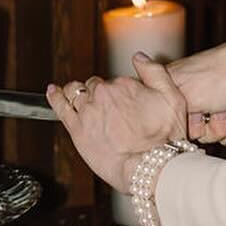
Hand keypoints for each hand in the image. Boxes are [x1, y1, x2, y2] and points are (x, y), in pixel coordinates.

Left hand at [46, 59, 187, 191]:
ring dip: (77, 92)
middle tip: (108, 110)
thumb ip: (155, 72)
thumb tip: (138, 57)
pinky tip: (53, 91)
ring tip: (77, 95)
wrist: (148, 168)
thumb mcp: (173, 98)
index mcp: (124, 84)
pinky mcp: (77, 129)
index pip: (114, 81)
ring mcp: (88, 110)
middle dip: (100, 93)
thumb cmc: (164, 138)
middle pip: (95, 86)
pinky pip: (60, 106)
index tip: (124, 103)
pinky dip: (55, 96)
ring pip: (76, 92)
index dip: (119, 92)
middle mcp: (103, 93)